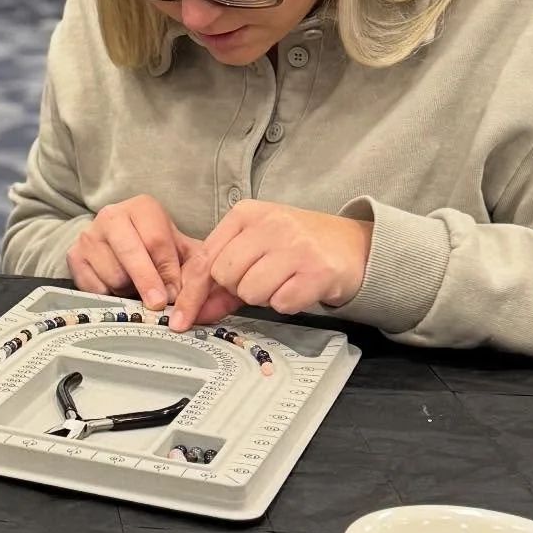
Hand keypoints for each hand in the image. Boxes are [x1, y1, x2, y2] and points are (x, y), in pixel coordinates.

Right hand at [67, 195, 203, 308]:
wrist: (118, 242)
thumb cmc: (156, 248)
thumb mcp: (181, 249)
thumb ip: (193, 269)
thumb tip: (191, 298)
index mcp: (142, 207)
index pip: (157, 241)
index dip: (168, 271)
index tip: (175, 294)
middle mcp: (112, 215)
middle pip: (131, 254)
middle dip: (147, 282)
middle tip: (157, 304)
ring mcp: (89, 235)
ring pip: (113, 275)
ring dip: (129, 290)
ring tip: (136, 286)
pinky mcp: (74, 255)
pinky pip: (94, 287)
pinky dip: (110, 295)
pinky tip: (117, 287)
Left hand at [171, 200, 371, 328]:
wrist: (351, 245)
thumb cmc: (295, 246)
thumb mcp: (255, 250)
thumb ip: (221, 282)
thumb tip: (193, 312)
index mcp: (246, 214)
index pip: (205, 257)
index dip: (190, 293)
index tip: (181, 318)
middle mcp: (270, 224)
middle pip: (225, 276)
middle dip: (237, 289)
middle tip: (260, 279)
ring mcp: (295, 246)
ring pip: (251, 292)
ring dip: (263, 297)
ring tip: (282, 281)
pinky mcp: (317, 271)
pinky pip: (281, 303)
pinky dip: (287, 303)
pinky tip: (298, 287)